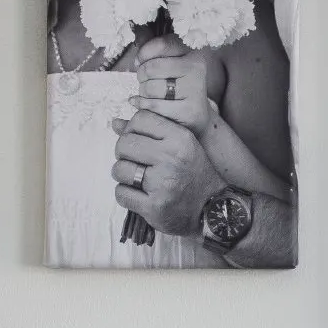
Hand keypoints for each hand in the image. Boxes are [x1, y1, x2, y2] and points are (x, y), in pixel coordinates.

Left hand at [111, 110, 225, 236]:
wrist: (212, 209)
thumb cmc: (193, 174)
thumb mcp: (181, 146)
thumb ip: (150, 132)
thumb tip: (115, 123)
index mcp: (180, 139)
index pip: (140, 119)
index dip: (132, 129)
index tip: (138, 141)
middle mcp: (171, 158)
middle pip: (125, 143)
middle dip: (123, 153)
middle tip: (134, 162)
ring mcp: (162, 183)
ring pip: (119, 169)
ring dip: (123, 175)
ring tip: (136, 179)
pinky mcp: (154, 206)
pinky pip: (121, 194)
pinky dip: (125, 195)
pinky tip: (138, 195)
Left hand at [132, 34, 223, 135]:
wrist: (196, 116)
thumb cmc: (177, 87)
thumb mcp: (171, 64)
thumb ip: (153, 52)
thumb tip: (137, 58)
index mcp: (193, 52)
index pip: (161, 45)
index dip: (143, 54)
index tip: (140, 62)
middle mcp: (196, 68)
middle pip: (152, 67)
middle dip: (141, 76)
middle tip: (145, 81)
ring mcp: (194, 90)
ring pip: (150, 88)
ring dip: (142, 93)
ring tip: (149, 95)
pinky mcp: (188, 111)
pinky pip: (153, 106)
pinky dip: (143, 106)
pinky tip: (147, 106)